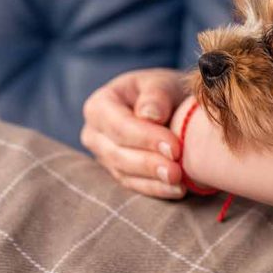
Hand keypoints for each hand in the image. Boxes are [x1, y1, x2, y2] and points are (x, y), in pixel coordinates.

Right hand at [81, 68, 188, 198]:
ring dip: (153, 180)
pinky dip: (155, 189)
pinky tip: (176, 190)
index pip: (118, 126)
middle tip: (177, 171)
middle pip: (117, 153)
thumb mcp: (160, 83)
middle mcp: (94, 134)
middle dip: (149, 163)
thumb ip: (156, 95)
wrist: (166, 106)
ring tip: (179, 181)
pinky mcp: (118, 173)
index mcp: (98, 106)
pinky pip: (133, 186)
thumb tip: (150, 115)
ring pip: (124, 173)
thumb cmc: (161, 91)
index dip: (145, 138)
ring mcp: (103, 157)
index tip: (174, 147)